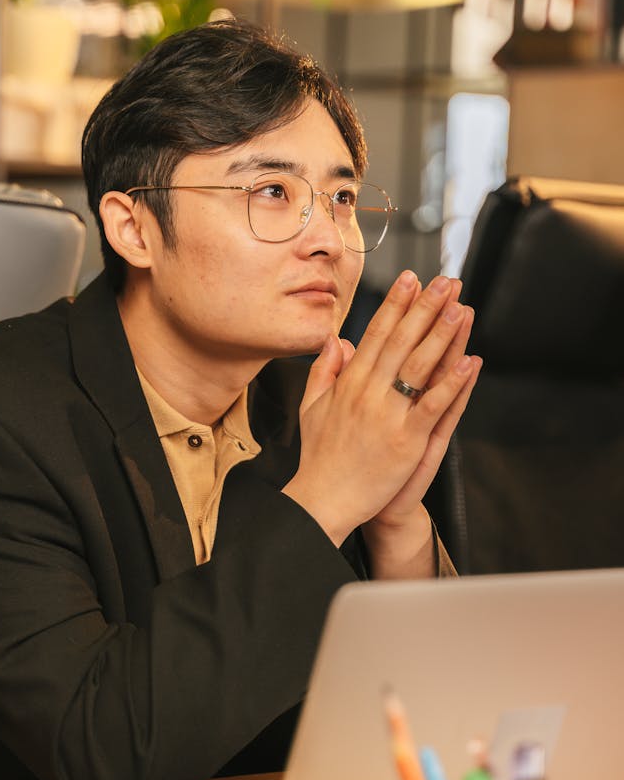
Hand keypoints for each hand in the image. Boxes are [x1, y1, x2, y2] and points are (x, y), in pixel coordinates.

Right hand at [282, 270, 481, 554]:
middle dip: (425, 308)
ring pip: (420, 366)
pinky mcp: (407, 441)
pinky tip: (469, 362)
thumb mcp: (311, 407)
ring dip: (442, 334)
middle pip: (402, 341)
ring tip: (460, 307)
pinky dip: (452, 383)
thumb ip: (323, 371)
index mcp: (349, 384)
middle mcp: (368, 393)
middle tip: (446, 281)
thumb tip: (336, 341)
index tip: (411, 279)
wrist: (323, 500)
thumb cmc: (320, 458)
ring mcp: (388, 416)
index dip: (395, 304)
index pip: (376, 334)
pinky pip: (433, 405)